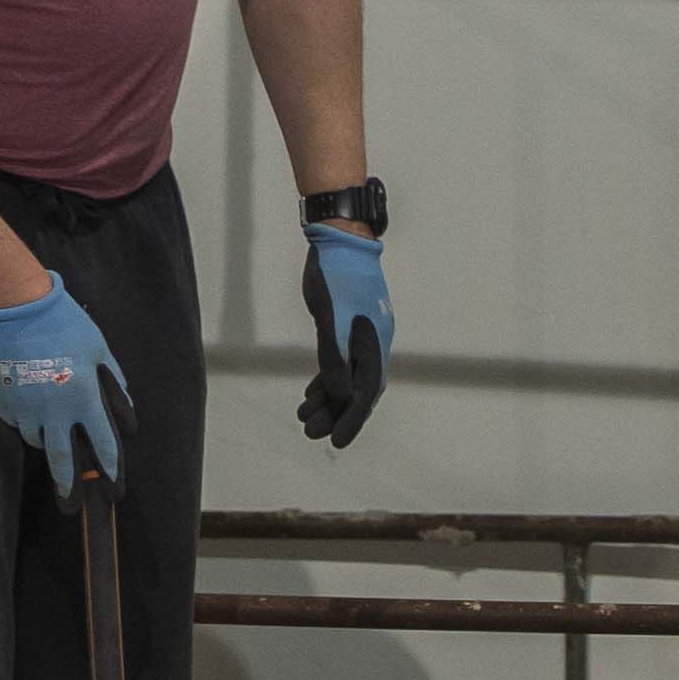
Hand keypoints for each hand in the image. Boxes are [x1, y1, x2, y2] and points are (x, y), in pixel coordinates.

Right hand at [0, 281, 128, 497]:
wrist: (17, 307)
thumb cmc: (64, 324)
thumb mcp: (98, 349)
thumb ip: (112, 381)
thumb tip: (124, 409)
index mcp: (82, 397)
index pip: (102, 442)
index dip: (111, 467)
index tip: (114, 486)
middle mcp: (53, 410)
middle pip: (61, 460)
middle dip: (68, 487)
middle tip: (71, 507)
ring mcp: (25, 408)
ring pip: (36, 439)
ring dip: (47, 440)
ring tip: (52, 429)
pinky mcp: (3, 401)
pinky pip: (17, 420)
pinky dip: (25, 420)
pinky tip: (30, 403)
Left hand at [298, 223, 390, 447]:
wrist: (339, 237)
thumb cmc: (336, 274)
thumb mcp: (331, 316)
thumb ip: (334, 355)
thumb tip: (338, 395)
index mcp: (374, 342)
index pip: (365, 391)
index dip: (352, 419)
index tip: (337, 442)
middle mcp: (373, 342)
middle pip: (356, 389)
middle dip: (335, 414)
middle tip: (310, 432)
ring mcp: (362, 334)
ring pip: (346, 377)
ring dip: (327, 399)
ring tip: (304, 417)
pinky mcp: (348, 326)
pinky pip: (340, 362)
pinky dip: (326, 379)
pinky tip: (311, 393)